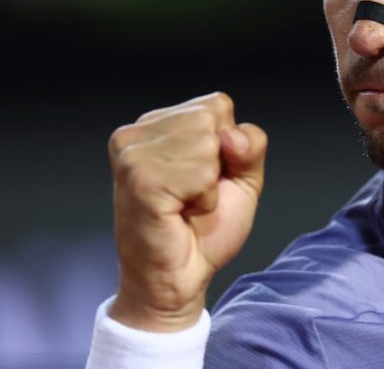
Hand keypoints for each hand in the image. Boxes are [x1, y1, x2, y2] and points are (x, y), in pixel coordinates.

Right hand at [106, 92, 266, 331]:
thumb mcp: (243, 177)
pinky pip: (201, 174)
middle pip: (212, 118)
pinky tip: (181, 214)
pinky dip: (204, 200)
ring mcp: (133, 156)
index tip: (204, 177)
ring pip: (208, 143)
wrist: (181, 279)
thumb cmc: (205, 230)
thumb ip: (250, 144)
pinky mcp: (139, 181)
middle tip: (193, 195)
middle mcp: (136, 134)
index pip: (217, 103)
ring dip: (210, 184)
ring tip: (185, 204)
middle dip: (219, 163)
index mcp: (156, 125)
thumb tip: (231, 136)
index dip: (228, 145)